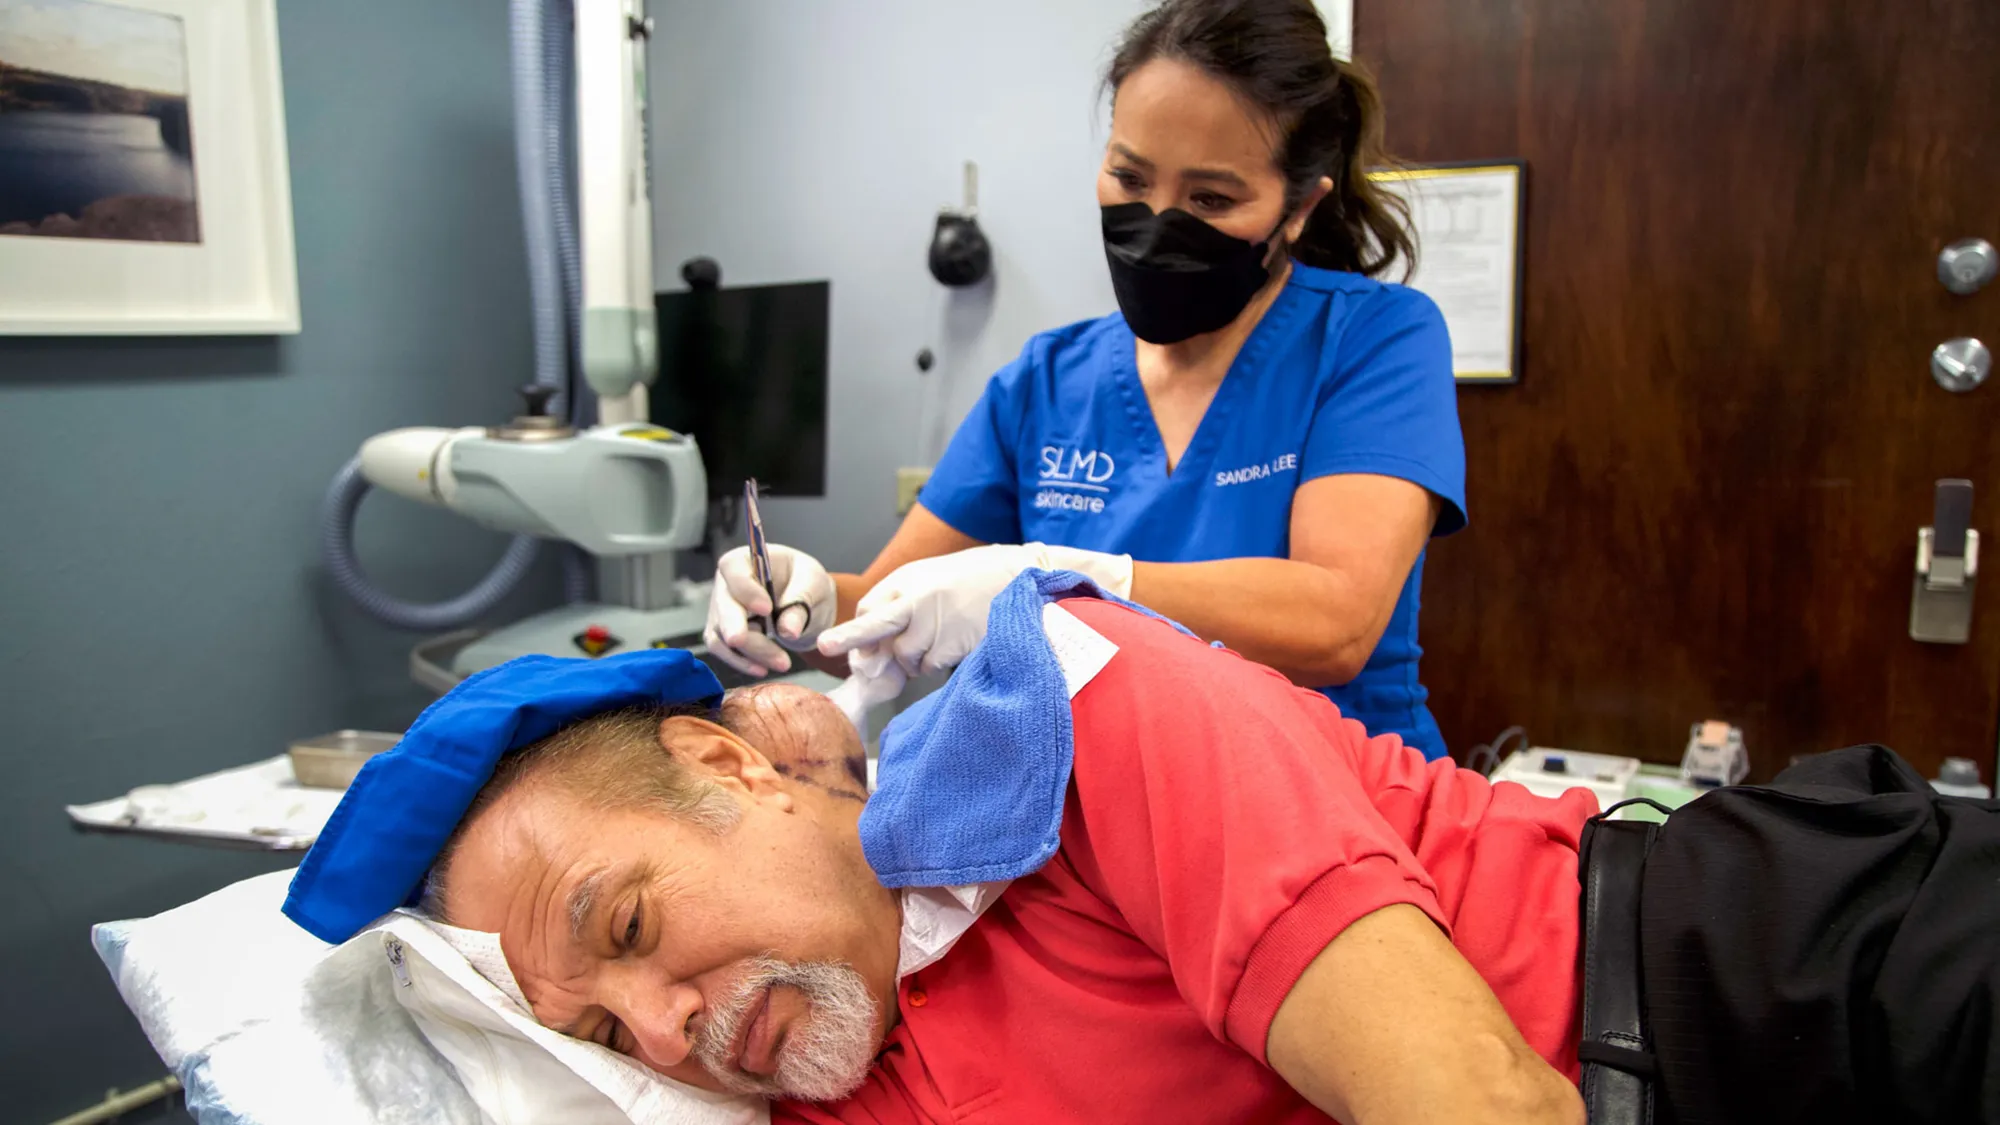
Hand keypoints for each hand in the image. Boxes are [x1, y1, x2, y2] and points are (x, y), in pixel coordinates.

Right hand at [704, 543, 837, 676]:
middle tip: (752, 645)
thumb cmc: (805, 581)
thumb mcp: (813, 583)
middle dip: (739, 630)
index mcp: (745, 560)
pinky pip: (725, 652)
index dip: (746, 590)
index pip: (734, 570)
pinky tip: (763, 669)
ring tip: (782, 663)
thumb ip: (800, 600)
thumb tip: (788, 631)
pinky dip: (743, 663)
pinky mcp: (724, 634)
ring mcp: (721, 611)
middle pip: (723, 607)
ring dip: (750, 653)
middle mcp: (726, 584)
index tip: (766, 608)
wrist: (804, 601)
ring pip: (723, 635)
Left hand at [816, 543, 1131, 677]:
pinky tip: (955, 642)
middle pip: (873, 628)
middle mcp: (917, 599)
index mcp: (908, 580)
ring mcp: (935, 622)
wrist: (1020, 576)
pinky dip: (937, 663)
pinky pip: (931, 666)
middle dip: (849, 640)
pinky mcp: (954, 643)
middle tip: (826, 646)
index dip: (858, 632)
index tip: (840, 645)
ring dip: (915, 660)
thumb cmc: (972, 580)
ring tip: (941, 637)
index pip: (868, 610)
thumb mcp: (931, 580)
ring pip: (906, 658)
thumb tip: (873, 649)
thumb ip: (902, 606)